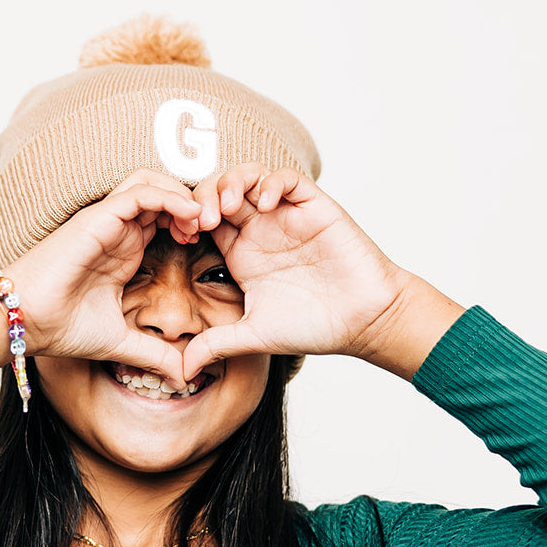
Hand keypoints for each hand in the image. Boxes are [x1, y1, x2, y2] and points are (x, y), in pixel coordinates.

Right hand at [4, 169, 202, 387]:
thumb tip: (184, 376)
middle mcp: (117, 231)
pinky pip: (139, 192)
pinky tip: (188, 217)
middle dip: (192, 205)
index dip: (191, 225)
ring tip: (201, 221)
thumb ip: (155, 355)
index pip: (164, 219)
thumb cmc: (60, 327)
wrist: (25, 322)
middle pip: (162, 194)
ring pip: (152, 183)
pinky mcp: (98, 218)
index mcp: (123, 251)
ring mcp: (107, 221)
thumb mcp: (121, 343)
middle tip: (211, 230)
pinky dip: (168, 197)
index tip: (206, 247)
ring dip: (182, 196)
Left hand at [178, 163, 410, 381]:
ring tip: (228, 207)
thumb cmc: (314, 326)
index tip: (183, 237)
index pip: (203, 220)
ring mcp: (285, 216)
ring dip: (232, 183)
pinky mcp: (313, 206)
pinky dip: (271, 183)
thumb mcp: (254, 335)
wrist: (363, 320)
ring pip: (249, 176)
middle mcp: (260, 230)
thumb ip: (217, 344)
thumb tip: (183, 370)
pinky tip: (264, 205)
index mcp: (241, 254)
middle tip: (202, 220)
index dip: (186, 220)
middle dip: (203, 197)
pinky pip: (287, 178)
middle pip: (219, 191)